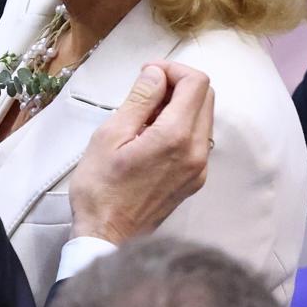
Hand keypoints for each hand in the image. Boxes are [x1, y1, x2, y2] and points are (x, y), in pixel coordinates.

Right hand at [69, 61, 212, 243]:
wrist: (108, 237)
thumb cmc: (101, 189)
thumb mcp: (110, 135)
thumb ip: (139, 100)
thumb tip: (156, 74)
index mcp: (176, 137)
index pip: (196, 83)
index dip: (172, 69)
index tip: (147, 74)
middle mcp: (197, 152)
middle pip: (206, 97)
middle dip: (178, 84)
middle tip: (145, 90)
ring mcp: (199, 168)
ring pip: (203, 117)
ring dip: (179, 104)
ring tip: (144, 114)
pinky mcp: (194, 180)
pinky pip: (197, 139)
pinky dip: (180, 126)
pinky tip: (151, 135)